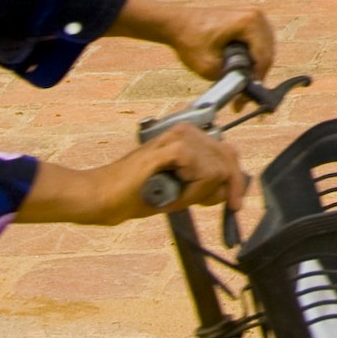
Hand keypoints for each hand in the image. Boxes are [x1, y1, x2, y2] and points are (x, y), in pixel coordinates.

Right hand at [18, 125, 249, 225]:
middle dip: (229, 185)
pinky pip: (204, 172)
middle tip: (223, 207)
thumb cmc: (136, 195)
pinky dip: (194, 189)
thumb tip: (231, 189)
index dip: (234, 177)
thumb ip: (203, 184)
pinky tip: (174, 192)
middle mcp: (184, 131)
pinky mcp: (171, 149)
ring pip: (218, 168)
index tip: (234, 202)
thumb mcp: (178, 190)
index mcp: (186, 136)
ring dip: (202, 191)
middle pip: (228, 156)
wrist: (102, 198)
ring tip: (177, 196)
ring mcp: (178, 137)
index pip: (226, 151)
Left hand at [117, 0, 277, 83]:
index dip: (256, 81)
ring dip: (255, 66)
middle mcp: (256, 15)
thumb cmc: (189, 39)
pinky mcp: (247, 18)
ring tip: (242, 84)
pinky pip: (258, 41)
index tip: (245, 99)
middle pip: (267, 53)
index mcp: (249, 23)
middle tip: (242, 97)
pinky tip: (242, 69)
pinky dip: (252, 56)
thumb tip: (244, 90)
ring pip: (265, 48)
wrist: (176, 23)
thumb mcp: (208, 67)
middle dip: (256, 75)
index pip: (264, 57)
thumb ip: (230, 79)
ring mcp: (253, 14)